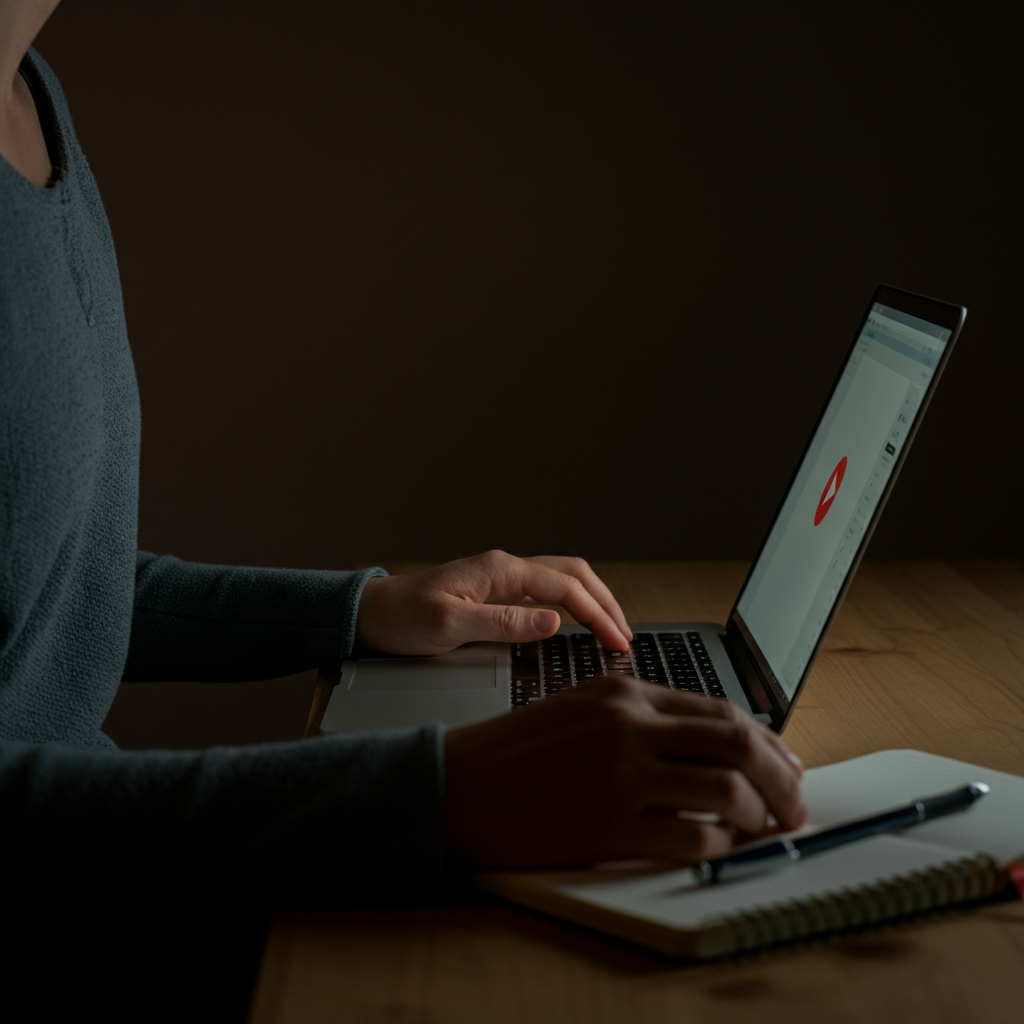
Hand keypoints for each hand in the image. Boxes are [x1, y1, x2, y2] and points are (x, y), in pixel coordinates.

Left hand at [355, 550, 631, 654]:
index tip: (617, 640)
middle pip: (572, 574)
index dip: (597, 613)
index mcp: (499, 571)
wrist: (371, 613)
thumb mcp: (450, 625)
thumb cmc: (403, 618)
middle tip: (625, 634)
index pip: (564, 587)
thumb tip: (554, 622)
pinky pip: (545, 590)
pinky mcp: (495, 591)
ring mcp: (501, 578)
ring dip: (592, 599)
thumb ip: (504, 623)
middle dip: (605, 601)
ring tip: (612, 627)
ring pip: (562, 579)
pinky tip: (578, 621)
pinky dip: (572, 603)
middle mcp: (505, 568)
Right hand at [444, 676, 806, 866]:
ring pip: (726, 793)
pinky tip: (722, 851)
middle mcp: (629, 727)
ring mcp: (621, 776)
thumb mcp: (582, 707)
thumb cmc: (518, 751)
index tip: (786, 767)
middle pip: (738, 746)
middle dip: (783, 779)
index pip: (721, 713)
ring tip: (766, 831)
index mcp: (624, 692)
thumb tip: (711, 743)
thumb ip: (644, 716)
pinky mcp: (609, 826)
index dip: (769, 744)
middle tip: (795, 804)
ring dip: (761, 817)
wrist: (459, 785)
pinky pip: (691, 841)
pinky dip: (721, 850)